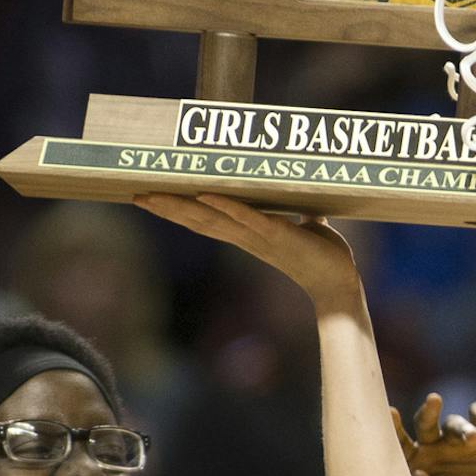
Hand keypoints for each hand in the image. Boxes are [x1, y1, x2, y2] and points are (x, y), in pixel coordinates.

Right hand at [132, 193, 360, 306]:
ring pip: (212, 219)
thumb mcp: (309, 226)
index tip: (153, 197)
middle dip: (166, 207)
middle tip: (136, 194)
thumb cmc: (323, 255)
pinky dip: (227, 206)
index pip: (205, 219)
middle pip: (196, 220)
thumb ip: (303, 214)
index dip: (178, 209)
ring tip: (155, 195)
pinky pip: (247, 218)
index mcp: (247, 233)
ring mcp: (258, 237)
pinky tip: (205, 194)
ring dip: (182, 205)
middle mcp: (245, 237)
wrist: (339, 282)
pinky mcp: (277, 234)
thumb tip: (308, 204)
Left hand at [393, 393, 475, 475]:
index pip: (399, 441)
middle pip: (426, 422)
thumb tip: (418, 475)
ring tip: (472, 438)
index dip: (394, 426)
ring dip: (462, 427)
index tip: (392, 412)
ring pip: (455, 422)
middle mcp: (435, 448)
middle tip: (433, 401)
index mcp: (416, 463)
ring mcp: (460, 442)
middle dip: (428, 411)